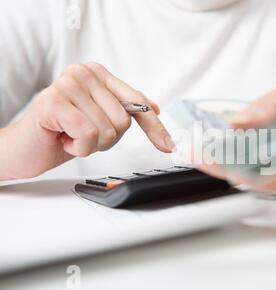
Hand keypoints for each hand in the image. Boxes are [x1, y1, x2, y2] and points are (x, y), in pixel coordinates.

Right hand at [1, 62, 173, 178]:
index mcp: (98, 75)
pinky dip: (79, 147)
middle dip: (106, 138)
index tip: (168, 145)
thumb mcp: (100, 120)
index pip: (137, 102)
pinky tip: (62, 138)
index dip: (154, 128)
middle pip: (124, 121)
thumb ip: (124, 110)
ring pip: (108, 130)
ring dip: (90, 144)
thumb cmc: (62, 133)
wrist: (26, 148)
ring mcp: (68, 84)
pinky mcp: (54, 101)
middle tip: (82, 134)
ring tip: (70, 135)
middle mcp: (84, 73)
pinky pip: (89, 135)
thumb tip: (154, 109)